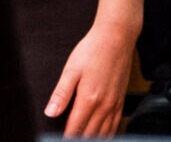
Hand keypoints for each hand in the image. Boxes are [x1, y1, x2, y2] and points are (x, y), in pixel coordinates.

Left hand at [44, 20, 134, 135]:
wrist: (116, 38)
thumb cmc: (92, 50)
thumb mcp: (71, 69)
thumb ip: (61, 94)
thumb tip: (50, 112)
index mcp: (89, 99)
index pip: (75, 129)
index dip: (66, 138)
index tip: (58, 140)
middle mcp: (104, 106)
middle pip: (90, 135)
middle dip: (78, 140)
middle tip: (68, 139)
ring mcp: (114, 105)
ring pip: (103, 133)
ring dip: (92, 139)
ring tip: (82, 140)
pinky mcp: (121, 101)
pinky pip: (115, 126)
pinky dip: (107, 135)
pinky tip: (100, 136)